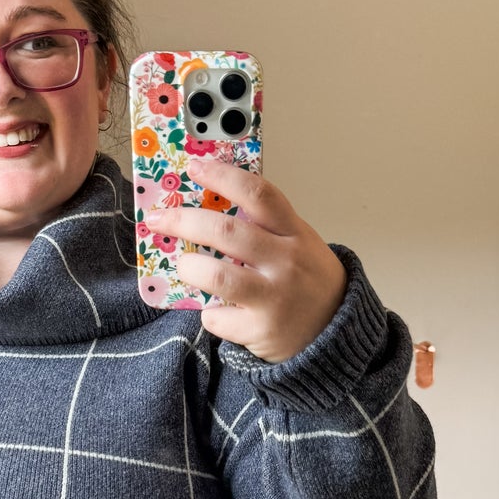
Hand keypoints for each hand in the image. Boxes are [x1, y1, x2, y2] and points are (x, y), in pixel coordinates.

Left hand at [141, 155, 347, 361]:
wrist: (338, 331)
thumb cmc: (309, 281)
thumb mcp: (299, 243)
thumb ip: (265, 226)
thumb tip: (209, 207)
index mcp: (294, 233)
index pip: (258, 194)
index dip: (223, 176)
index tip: (195, 167)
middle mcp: (285, 261)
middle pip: (227, 231)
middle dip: (184, 221)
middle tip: (160, 219)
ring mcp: (274, 297)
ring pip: (218, 276)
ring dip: (190, 268)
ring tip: (184, 266)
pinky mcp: (261, 329)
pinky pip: (218, 317)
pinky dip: (209, 313)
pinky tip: (216, 310)